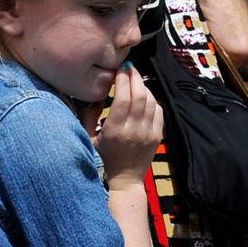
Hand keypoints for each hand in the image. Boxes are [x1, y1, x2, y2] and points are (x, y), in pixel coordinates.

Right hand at [92, 65, 163, 188]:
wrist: (125, 178)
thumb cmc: (103, 156)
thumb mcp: (88, 137)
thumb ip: (89, 115)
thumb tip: (96, 93)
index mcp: (115, 130)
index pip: (122, 98)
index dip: (122, 80)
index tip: (119, 70)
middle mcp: (134, 130)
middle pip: (139, 96)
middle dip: (134, 78)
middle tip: (128, 68)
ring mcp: (148, 133)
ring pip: (151, 101)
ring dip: (143, 87)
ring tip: (135, 79)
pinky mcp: (158, 135)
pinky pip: (159, 110)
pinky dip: (152, 99)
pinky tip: (144, 95)